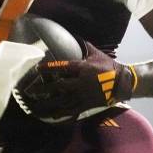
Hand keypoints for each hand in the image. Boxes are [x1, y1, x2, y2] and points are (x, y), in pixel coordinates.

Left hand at [15, 41, 137, 120]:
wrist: (123, 82)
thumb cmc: (108, 66)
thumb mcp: (96, 53)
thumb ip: (83, 46)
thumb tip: (73, 35)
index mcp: (83, 68)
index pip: (63, 67)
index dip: (49, 68)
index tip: (37, 69)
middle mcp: (81, 82)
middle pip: (59, 86)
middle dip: (43, 89)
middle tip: (29, 91)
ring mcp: (84, 95)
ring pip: (63, 101)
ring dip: (48, 104)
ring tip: (35, 107)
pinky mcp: (87, 105)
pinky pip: (73, 111)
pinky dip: (62, 114)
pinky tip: (51, 116)